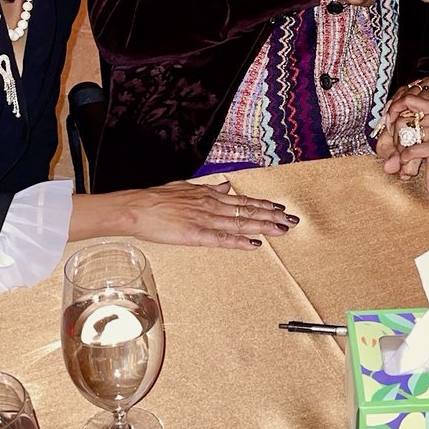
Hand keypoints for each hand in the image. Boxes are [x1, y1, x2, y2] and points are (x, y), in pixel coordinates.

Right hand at [75, 181, 300, 249]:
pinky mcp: (195, 234)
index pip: (242, 200)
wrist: (136, 207)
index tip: (280, 207)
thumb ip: (207, 188)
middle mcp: (211, 204)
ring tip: (282, 229)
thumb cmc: (156, 199)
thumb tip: (224, 185)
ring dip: (263, 226)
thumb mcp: (185, 186)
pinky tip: (254, 244)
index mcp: (208, 195)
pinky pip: (222, 239)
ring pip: (239, 222)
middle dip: (271, 216)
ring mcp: (204, 219)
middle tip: (292, 220)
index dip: (263, 205)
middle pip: (246, 210)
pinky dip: (240, 241)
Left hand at [380, 94, 428, 204]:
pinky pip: (412, 150)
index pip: (410, 99)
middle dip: (395, 137)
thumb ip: (425, 125)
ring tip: (401, 157)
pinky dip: (406, 158)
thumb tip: (395, 124)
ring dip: (400, 150)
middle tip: (394, 148)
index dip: (395, 108)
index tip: (387, 120)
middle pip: (403, 120)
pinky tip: (407, 162)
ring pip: (406, 136)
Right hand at [385, 75, 428, 123]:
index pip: (423, 94)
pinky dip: (398, 101)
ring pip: (406, 90)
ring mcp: (428, 83)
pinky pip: (408, 92)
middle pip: (410, 90)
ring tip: (385, 118)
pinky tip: (391, 113)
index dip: (410, 105)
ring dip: (394, 103)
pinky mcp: (426, 87)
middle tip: (388, 120)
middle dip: (397, 104)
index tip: (400, 117)